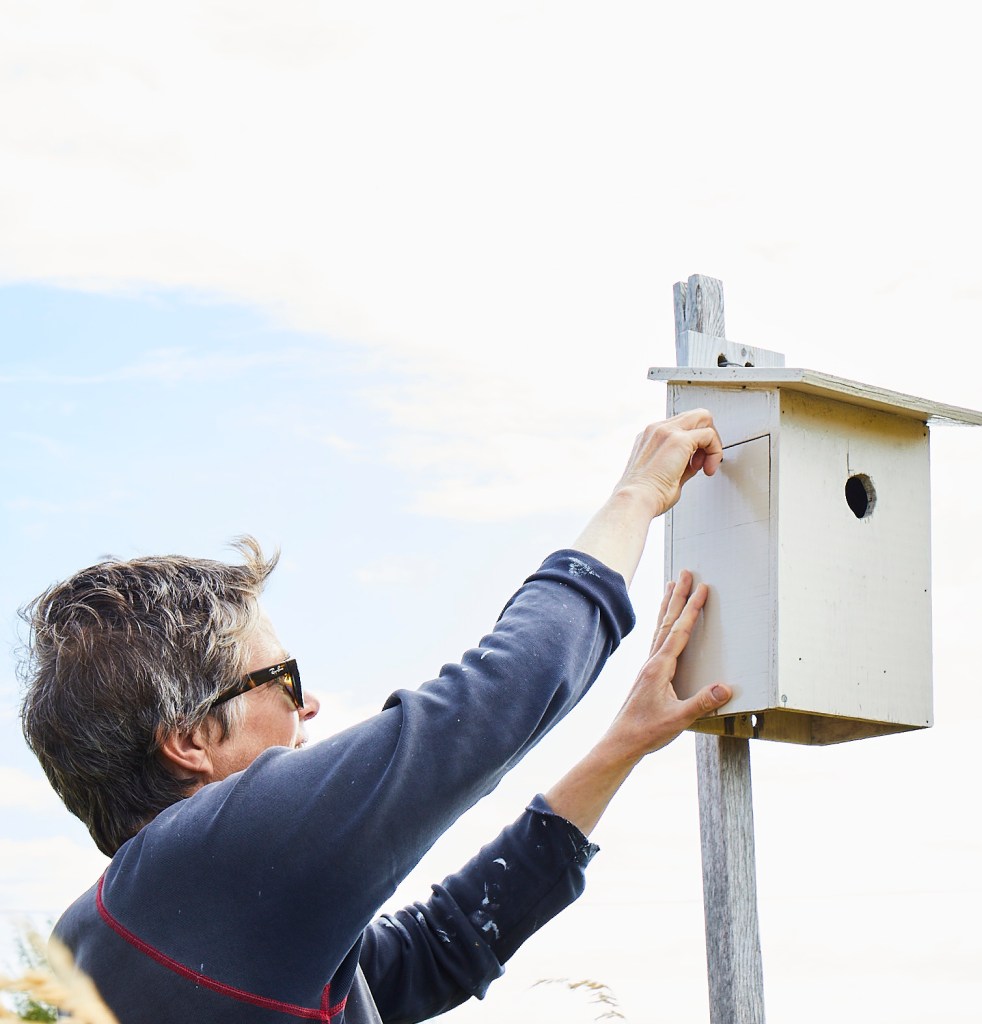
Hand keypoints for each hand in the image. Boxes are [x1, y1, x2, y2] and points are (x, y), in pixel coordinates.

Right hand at [570, 412, 723, 585]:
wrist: (635, 501)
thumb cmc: (645, 496)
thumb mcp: (664, 474)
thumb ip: (681, 463)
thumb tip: (696, 462)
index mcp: (649, 436)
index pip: (681, 426)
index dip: (695, 444)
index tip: (695, 465)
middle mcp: (656, 429)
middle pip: (694, 416)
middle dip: (707, 437)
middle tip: (705, 460)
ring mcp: (666, 431)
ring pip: (703, 418)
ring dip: (711, 442)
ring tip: (705, 466)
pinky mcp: (679, 440)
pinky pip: (709, 434)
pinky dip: (715, 451)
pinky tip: (707, 468)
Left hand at [601, 570, 730, 761]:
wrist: (622, 742)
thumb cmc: (647, 731)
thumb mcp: (679, 719)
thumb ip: (701, 703)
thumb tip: (726, 687)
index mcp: (659, 667)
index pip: (679, 631)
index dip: (692, 609)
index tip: (702, 588)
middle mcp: (652, 662)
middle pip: (668, 621)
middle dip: (678, 596)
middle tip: (685, 572)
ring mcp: (649, 667)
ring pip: (660, 628)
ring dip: (668, 605)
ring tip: (672, 585)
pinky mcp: (649, 674)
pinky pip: (658, 640)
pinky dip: (664, 624)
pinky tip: (665, 624)